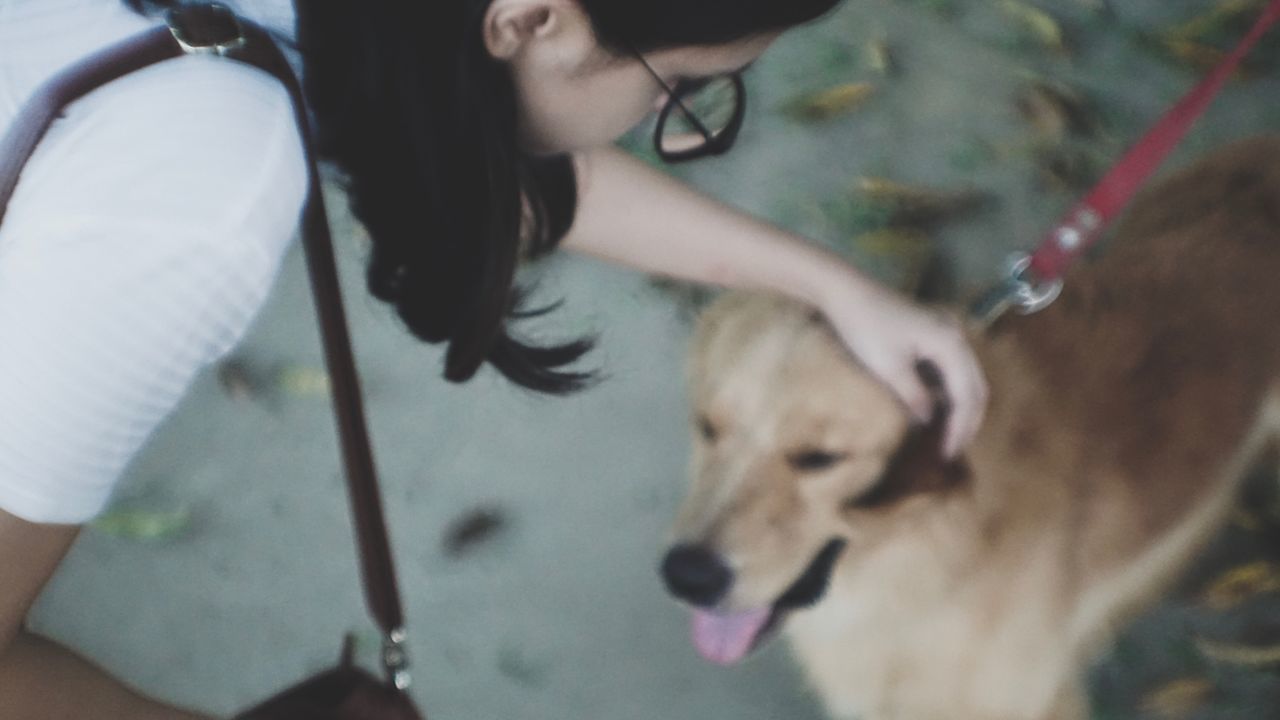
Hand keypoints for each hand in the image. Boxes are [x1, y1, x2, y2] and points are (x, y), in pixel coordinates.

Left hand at [821, 280, 987, 458]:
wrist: (846, 291)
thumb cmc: (865, 326)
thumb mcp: (889, 368)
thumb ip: (914, 397)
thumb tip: (928, 422)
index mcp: (950, 344)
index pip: (967, 395)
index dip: (959, 427)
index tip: (946, 453)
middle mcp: (955, 336)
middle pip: (975, 386)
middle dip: (967, 420)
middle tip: (951, 450)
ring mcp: (945, 332)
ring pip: (965, 377)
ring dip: (960, 407)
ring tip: (947, 435)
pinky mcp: (932, 332)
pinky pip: (950, 368)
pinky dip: (948, 391)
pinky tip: (936, 409)